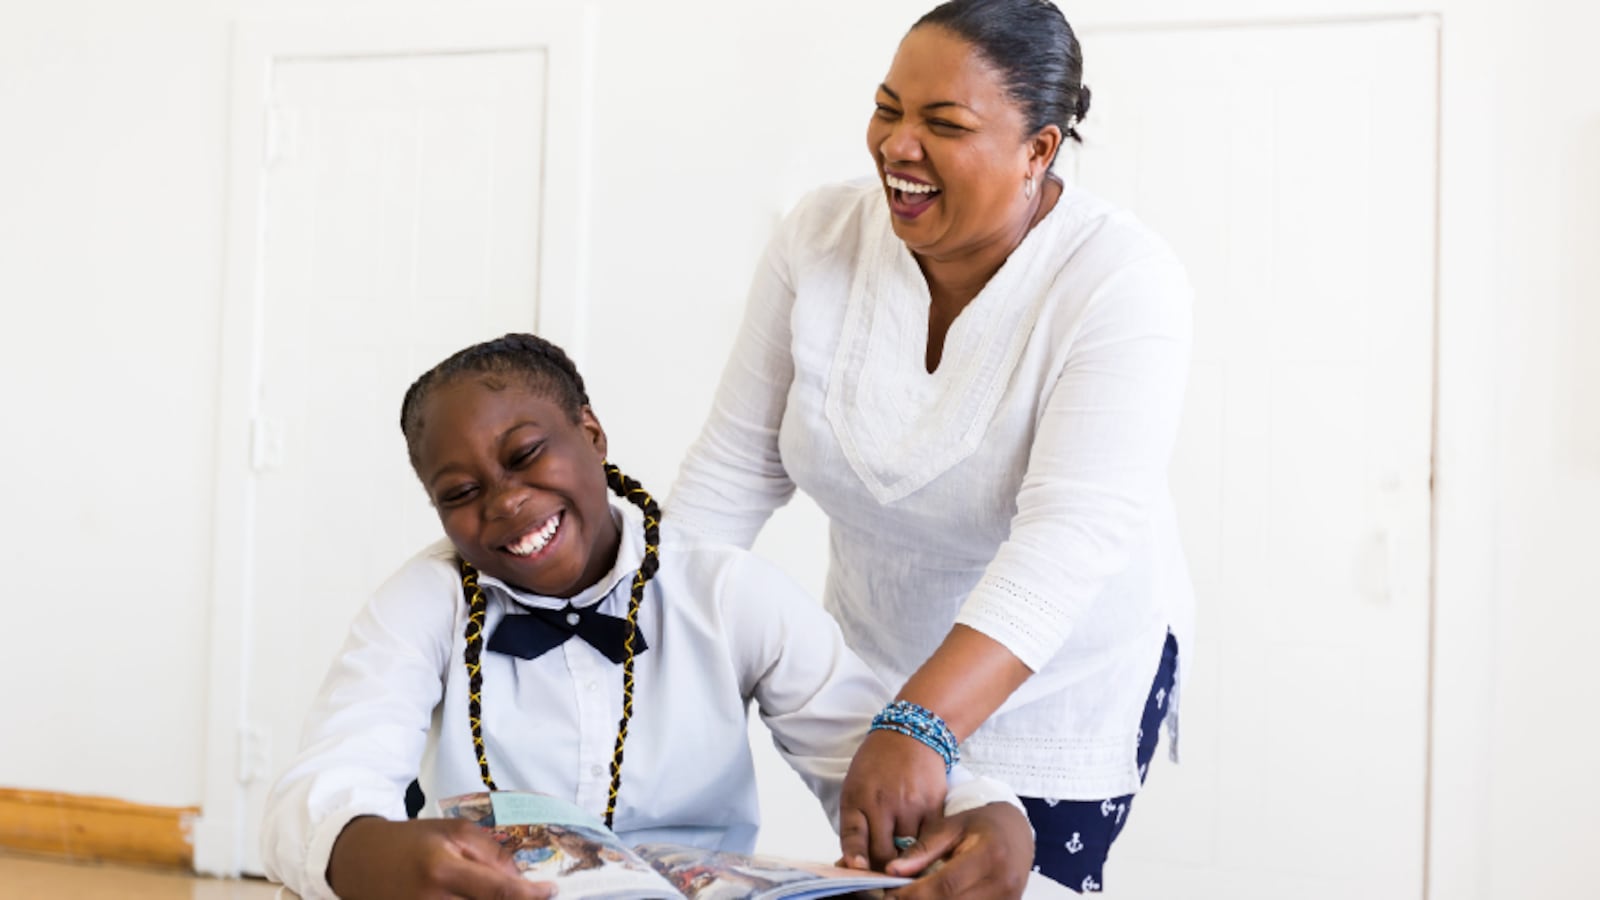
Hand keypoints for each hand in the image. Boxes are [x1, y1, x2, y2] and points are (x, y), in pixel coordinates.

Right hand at [327, 816, 556, 899]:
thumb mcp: (452, 832)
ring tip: (508, 894)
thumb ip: (490, 853)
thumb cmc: (411, 841)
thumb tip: (521, 879)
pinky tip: (481, 898)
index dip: (530, 896)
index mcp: (442, 869)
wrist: (360, 860)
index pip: (499, 891)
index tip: (550, 892)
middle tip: (533, 895)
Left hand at [838, 728, 949, 871]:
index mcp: (857, 797)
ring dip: (904, 859)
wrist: (911, 734)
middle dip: (881, 867)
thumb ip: (854, 825)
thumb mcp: (855, 787)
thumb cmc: (877, 764)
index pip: (853, 834)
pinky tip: (920, 846)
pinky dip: (924, 848)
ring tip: (901, 857)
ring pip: (908, 851)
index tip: (856, 868)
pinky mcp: (934, 805)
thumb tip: (854, 864)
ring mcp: (910, 804)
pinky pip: (929, 840)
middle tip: (882, 873)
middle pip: (883, 851)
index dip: (855, 856)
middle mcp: (883, 802)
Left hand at [885, 802, 1032, 899]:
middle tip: (899, 897)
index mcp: (989, 855)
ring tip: (917, 896)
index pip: (946, 885)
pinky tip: (936, 898)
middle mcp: (1003, 883)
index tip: (891, 893)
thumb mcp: (952, 826)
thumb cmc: (982, 825)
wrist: (1017, 832)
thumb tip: (892, 871)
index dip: (915, 894)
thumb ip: (923, 849)